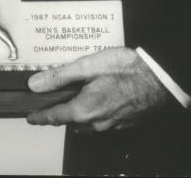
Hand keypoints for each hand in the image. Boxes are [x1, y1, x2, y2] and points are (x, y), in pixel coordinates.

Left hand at [27, 47, 169, 132]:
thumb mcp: (88, 65)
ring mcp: (110, 125)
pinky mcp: (122, 123)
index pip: (54, 117)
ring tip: (73, 99)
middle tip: (50, 102)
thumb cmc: (126, 69)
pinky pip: (100, 123)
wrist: (159, 79)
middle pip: (69, 122)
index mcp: (84, 109)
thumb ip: (60, 76)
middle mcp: (95, 123)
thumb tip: (35, 84)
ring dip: (76, 115)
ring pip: (85, 124)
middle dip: (58, 113)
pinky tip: (96, 99)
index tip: (31, 117)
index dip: (40, 117)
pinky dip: (92, 114)